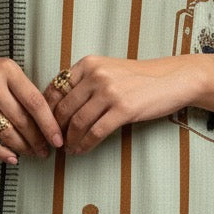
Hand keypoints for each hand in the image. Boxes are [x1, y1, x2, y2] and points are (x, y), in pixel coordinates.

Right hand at [0, 45, 62, 164]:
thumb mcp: (4, 70)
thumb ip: (22, 90)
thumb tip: (46, 120)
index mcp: (7, 69)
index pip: (34, 101)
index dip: (48, 124)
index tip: (58, 139)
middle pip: (21, 119)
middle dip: (37, 140)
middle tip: (45, 150)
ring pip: (5, 132)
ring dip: (22, 147)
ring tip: (32, 153)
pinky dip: (0, 152)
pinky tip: (11, 157)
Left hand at [43, 55, 207, 154]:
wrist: (171, 78)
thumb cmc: (139, 77)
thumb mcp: (108, 69)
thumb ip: (85, 81)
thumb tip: (61, 105)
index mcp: (89, 63)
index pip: (55, 87)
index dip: (46, 109)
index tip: (43, 123)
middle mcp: (96, 75)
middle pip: (63, 107)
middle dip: (54, 129)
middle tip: (52, 142)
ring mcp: (109, 91)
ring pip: (77, 122)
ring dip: (69, 140)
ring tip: (67, 149)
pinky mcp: (123, 109)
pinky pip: (96, 132)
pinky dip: (85, 145)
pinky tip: (82, 150)